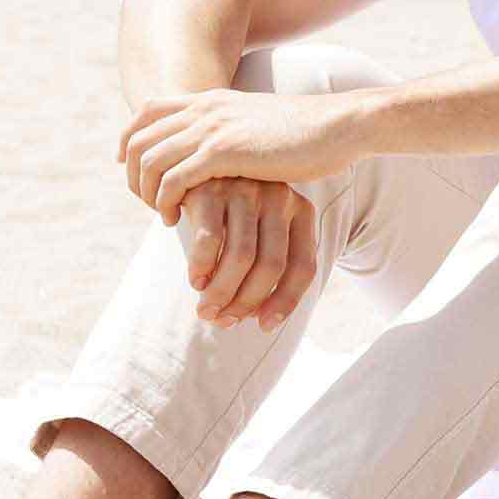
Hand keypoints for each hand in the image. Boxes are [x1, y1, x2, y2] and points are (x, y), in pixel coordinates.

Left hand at [122, 89, 362, 220]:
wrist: (340, 126)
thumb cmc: (310, 133)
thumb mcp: (260, 123)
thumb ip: (235, 131)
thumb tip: (224, 150)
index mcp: (211, 99)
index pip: (146, 111)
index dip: (129, 140)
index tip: (131, 168)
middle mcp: (203, 109)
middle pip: (138, 139)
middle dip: (132, 175)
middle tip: (148, 202)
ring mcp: (211, 128)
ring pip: (148, 161)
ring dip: (146, 193)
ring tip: (163, 214)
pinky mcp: (223, 152)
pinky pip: (172, 179)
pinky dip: (166, 201)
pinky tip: (178, 218)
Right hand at [180, 178, 322, 330]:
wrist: (197, 171)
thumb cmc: (234, 213)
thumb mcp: (261, 232)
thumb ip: (267, 268)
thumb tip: (261, 320)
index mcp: (301, 211)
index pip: (303, 266)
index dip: (286, 301)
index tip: (265, 327)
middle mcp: (279, 197)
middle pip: (271, 266)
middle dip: (246, 302)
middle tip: (223, 322)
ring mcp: (245, 190)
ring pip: (240, 258)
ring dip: (221, 293)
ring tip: (206, 311)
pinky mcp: (211, 189)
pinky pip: (208, 241)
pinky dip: (201, 268)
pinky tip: (196, 282)